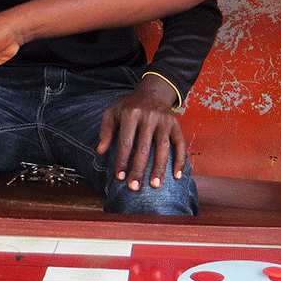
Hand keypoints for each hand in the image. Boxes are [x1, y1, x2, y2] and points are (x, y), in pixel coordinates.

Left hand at [98, 75, 185, 190]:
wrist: (152, 93)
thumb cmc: (129, 107)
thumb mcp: (113, 113)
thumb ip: (106, 130)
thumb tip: (100, 151)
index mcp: (131, 113)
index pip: (125, 141)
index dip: (122, 160)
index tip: (120, 177)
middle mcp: (149, 116)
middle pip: (144, 147)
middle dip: (138, 169)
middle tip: (134, 187)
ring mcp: (164, 120)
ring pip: (162, 148)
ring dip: (159, 168)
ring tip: (154, 185)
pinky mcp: (176, 124)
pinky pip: (180, 144)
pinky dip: (179, 160)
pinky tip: (176, 176)